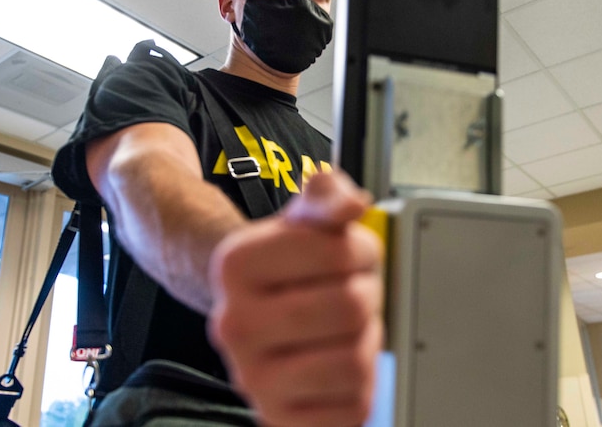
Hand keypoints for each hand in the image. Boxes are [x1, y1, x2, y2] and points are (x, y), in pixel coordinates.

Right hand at [207, 171, 383, 426]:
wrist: (256, 314)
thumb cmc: (290, 267)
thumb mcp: (305, 219)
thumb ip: (329, 197)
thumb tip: (352, 203)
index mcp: (236, 266)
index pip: (339, 253)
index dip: (362, 250)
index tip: (350, 254)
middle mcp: (234, 325)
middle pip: (350, 307)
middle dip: (367, 296)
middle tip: (354, 292)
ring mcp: (252, 378)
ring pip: (355, 361)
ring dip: (366, 342)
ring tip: (346, 330)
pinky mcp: (278, 419)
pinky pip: (352, 408)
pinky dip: (360, 386)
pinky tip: (338, 364)